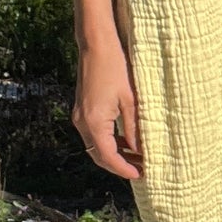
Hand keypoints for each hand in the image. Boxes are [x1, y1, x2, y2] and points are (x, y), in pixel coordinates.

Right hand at [72, 40, 143, 178]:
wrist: (96, 45)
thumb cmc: (116, 68)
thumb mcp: (131, 100)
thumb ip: (134, 128)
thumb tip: (140, 150)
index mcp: (94, 122)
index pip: (108, 157)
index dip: (123, 169)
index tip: (140, 176)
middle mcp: (82, 123)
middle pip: (99, 155)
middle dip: (119, 165)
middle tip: (141, 170)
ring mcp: (80, 116)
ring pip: (96, 146)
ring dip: (114, 154)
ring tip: (137, 158)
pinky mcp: (82, 110)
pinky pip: (94, 134)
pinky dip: (109, 142)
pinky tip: (126, 142)